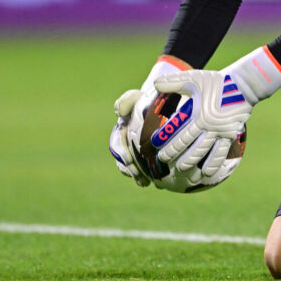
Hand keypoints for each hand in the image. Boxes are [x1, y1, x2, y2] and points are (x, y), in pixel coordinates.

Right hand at [108, 56, 189, 186]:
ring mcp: (137, 149)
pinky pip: (146, 168)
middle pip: (124, 159)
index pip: (117, 144)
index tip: (129, 160)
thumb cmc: (149, 100)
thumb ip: (128, 100)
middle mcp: (126, 141)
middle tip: (139, 176)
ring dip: (138, 175)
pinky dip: (149, 175)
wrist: (162, 101)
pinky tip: (159, 183)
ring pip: (133, 166)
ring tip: (146, 183)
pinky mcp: (148, 155)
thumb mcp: (138, 96)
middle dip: (130, 169)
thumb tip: (118, 111)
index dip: (122, 154)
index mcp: (122, 130)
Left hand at [152, 47, 280, 175]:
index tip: (154, 143)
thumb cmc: (216, 81)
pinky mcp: (230, 135)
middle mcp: (207, 124)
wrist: (243, 86)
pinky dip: (214, 164)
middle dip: (173, 152)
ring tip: (181, 169)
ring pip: (202, 150)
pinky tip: (207, 173)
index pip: (176, 127)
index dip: (164, 136)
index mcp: (196, 112)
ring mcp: (219, 131)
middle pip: (187, 142)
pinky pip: (221, 152)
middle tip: (163, 160)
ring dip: (190, 161)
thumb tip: (155, 83)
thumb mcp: (194, 78)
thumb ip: (174, 82)